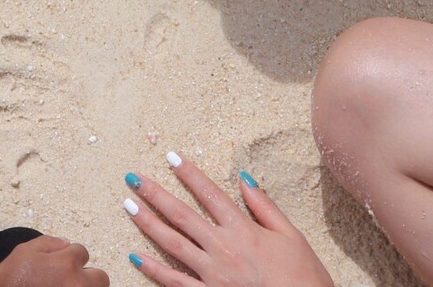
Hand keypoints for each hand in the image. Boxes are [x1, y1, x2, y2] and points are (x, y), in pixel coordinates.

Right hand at [0, 235, 109, 286]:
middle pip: (100, 276)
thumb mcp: (23, 252)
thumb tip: (65, 242)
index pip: (81, 252)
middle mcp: (78, 283)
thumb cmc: (11, 282)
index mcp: (66, 263)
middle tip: (71, 280)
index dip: (70, 257)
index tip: (60, 264)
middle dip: (87, 276)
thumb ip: (47, 243)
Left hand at [123, 159, 333, 286]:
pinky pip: (175, 282)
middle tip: (133, 178)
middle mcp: (223, 249)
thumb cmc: (304, 277)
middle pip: (182, 215)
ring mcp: (212, 274)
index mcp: (243, 230)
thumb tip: (244, 179)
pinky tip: (135, 256)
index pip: (210, 194)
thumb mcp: (292, 236)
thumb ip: (265, 207)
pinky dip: (153, 270)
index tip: (171, 157)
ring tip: (128, 205)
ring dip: (147, 223)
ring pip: (172, 244)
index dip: (189, 174)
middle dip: (155, 194)